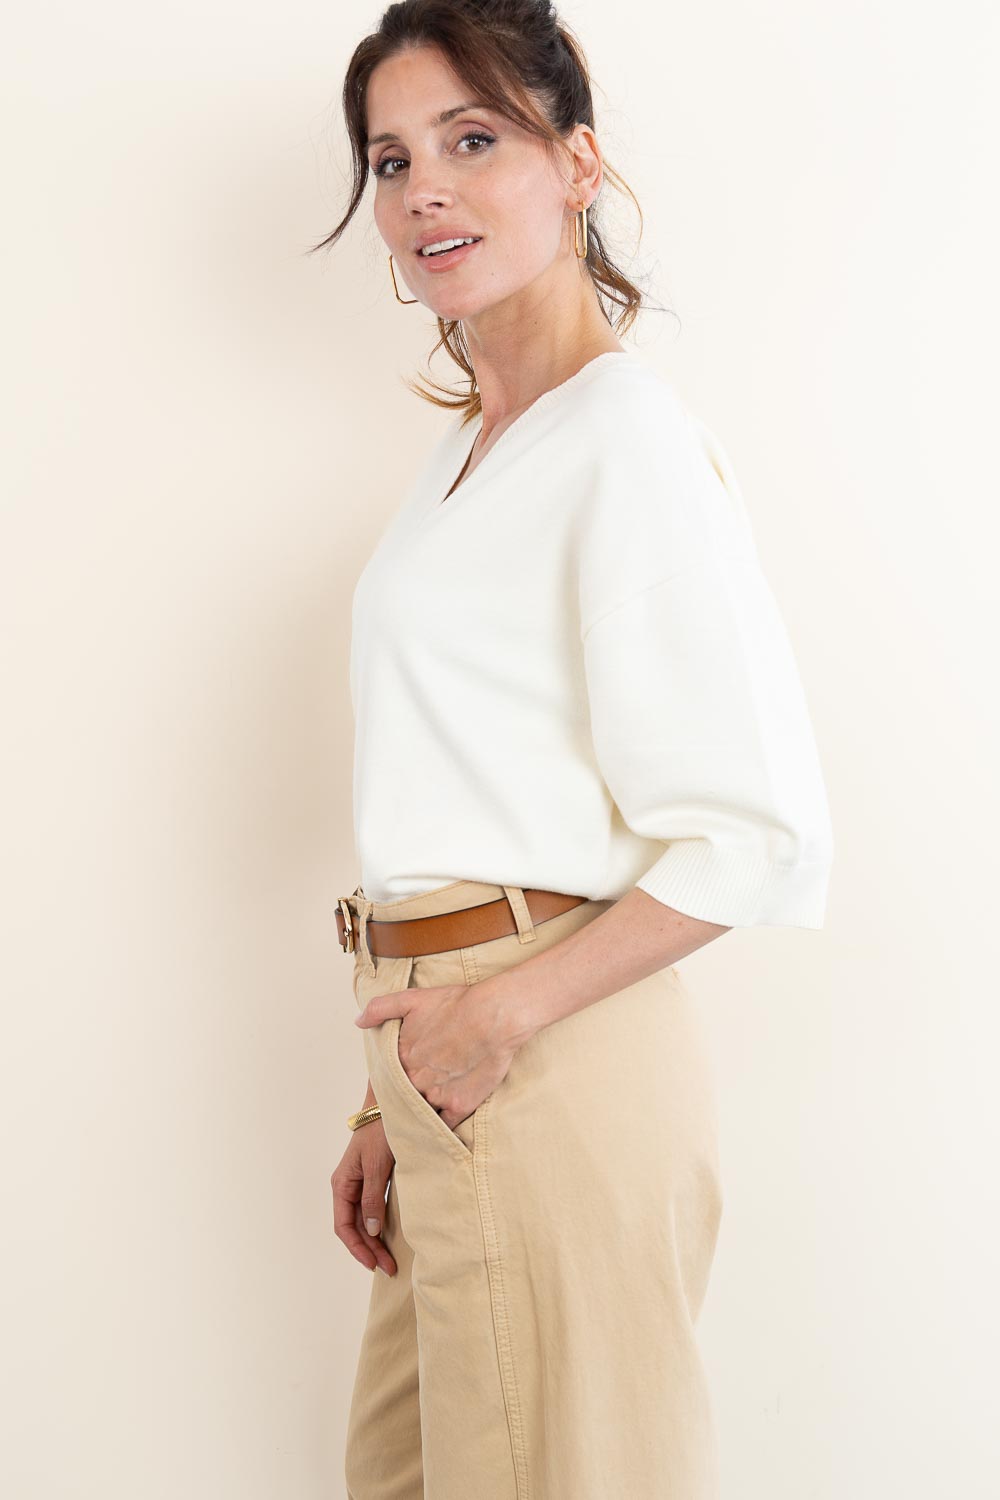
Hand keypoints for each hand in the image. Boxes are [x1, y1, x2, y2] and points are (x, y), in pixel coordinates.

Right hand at [331, 1117, 397, 1276]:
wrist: (391, 1106)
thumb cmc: (380, 1132)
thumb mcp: (376, 1166)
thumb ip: (373, 1198)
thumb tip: (373, 1230)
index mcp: (342, 1184)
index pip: (344, 1226)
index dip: (357, 1248)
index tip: (373, 1264)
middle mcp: (348, 1186)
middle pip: (355, 1227)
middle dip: (370, 1249)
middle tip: (389, 1268)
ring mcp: (360, 1184)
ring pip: (364, 1221)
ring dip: (375, 1241)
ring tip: (390, 1260)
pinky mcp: (373, 1180)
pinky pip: (373, 1210)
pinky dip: (380, 1226)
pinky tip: (390, 1237)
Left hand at [354, 981, 521, 1130]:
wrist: (496, 1015)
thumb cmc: (458, 1004)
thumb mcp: (412, 998)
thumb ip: (379, 1009)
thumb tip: (358, 1022)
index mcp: (401, 1057)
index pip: (389, 1077)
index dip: (395, 1078)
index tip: (402, 1077)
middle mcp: (414, 1080)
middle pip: (403, 1096)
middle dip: (407, 1095)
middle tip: (417, 1092)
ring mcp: (436, 1095)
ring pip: (420, 1112)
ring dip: (421, 1112)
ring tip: (426, 1111)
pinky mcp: (459, 1106)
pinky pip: (443, 1125)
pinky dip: (441, 1125)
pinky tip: (441, 1124)